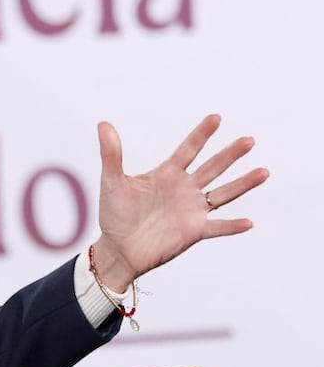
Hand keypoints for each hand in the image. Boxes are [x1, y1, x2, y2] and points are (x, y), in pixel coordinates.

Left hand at [89, 114, 268, 291]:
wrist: (117, 248)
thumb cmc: (114, 214)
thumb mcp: (112, 181)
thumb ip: (111, 154)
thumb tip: (103, 124)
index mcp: (167, 174)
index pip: (188, 149)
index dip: (201, 134)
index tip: (216, 117)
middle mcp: (184, 189)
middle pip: (212, 167)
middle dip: (230, 154)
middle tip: (249, 139)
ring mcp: (192, 210)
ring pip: (223, 194)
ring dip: (243, 184)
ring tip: (264, 171)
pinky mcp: (193, 231)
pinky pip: (217, 227)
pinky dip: (231, 225)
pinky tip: (248, 222)